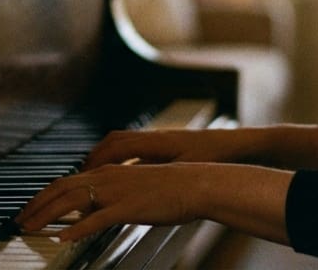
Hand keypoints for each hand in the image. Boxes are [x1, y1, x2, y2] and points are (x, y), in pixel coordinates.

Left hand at [14, 162, 202, 240]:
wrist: (197, 183)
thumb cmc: (171, 187)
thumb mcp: (135, 187)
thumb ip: (113, 196)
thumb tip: (97, 209)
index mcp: (108, 172)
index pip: (66, 181)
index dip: (44, 195)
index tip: (30, 208)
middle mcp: (107, 177)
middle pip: (60, 188)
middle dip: (35, 205)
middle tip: (19, 220)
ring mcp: (116, 192)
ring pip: (71, 201)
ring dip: (46, 215)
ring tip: (30, 229)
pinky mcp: (128, 208)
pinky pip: (96, 219)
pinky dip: (77, 228)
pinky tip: (63, 237)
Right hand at [82, 127, 249, 168]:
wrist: (236, 145)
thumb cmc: (214, 154)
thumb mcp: (182, 168)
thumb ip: (155, 173)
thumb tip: (131, 180)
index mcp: (155, 141)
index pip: (116, 146)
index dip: (97, 158)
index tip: (83, 171)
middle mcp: (155, 136)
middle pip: (115, 140)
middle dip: (95, 154)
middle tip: (81, 170)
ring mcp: (161, 138)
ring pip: (125, 141)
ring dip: (107, 154)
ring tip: (95, 169)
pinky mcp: (168, 144)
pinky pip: (137, 146)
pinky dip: (123, 156)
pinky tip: (124, 169)